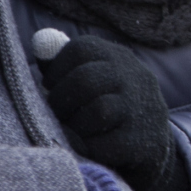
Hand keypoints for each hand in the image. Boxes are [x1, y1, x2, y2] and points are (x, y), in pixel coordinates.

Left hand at [35, 28, 190, 190]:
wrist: (151, 147)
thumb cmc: (109, 108)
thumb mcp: (94, 79)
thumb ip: (64, 63)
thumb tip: (39, 42)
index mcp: (119, 57)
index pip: (81, 49)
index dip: (56, 69)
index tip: (51, 86)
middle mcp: (135, 78)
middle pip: (86, 80)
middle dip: (60, 100)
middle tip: (55, 114)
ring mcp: (142, 110)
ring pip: (98, 111)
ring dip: (74, 126)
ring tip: (71, 131)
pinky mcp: (141, 142)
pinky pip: (104, 145)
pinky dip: (86, 148)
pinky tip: (85, 148)